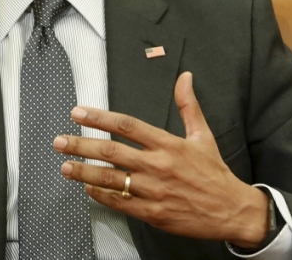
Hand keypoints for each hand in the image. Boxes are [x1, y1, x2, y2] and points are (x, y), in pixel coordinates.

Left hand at [53, 71, 269, 248]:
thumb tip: (185, 78)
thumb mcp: (203, 135)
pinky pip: (120, 203)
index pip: (127, 125)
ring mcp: (153, 191)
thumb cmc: (214, 173)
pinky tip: (88, 188)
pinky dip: (101, 195)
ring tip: (65, 166)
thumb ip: (188, 106)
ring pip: (110, 179)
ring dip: (84, 172)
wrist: (231, 210)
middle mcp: (157, 166)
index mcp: (168, 144)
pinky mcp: (152, 212)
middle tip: (60, 141)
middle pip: (111, 152)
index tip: (79, 113)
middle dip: (81, 145)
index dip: (99, 118)